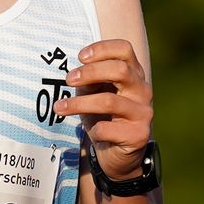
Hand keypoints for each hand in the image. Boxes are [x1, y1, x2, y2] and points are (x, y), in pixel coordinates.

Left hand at [57, 39, 153, 180]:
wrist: (118, 154)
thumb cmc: (104, 117)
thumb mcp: (94, 94)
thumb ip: (89, 82)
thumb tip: (77, 76)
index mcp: (134, 75)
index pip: (125, 50)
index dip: (102, 48)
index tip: (80, 57)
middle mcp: (143, 91)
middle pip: (120, 70)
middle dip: (90, 72)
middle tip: (69, 80)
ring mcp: (143, 113)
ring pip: (109, 101)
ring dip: (80, 103)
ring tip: (60, 108)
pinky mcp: (139, 135)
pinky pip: (108, 129)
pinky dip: (94, 130)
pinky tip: (91, 132)